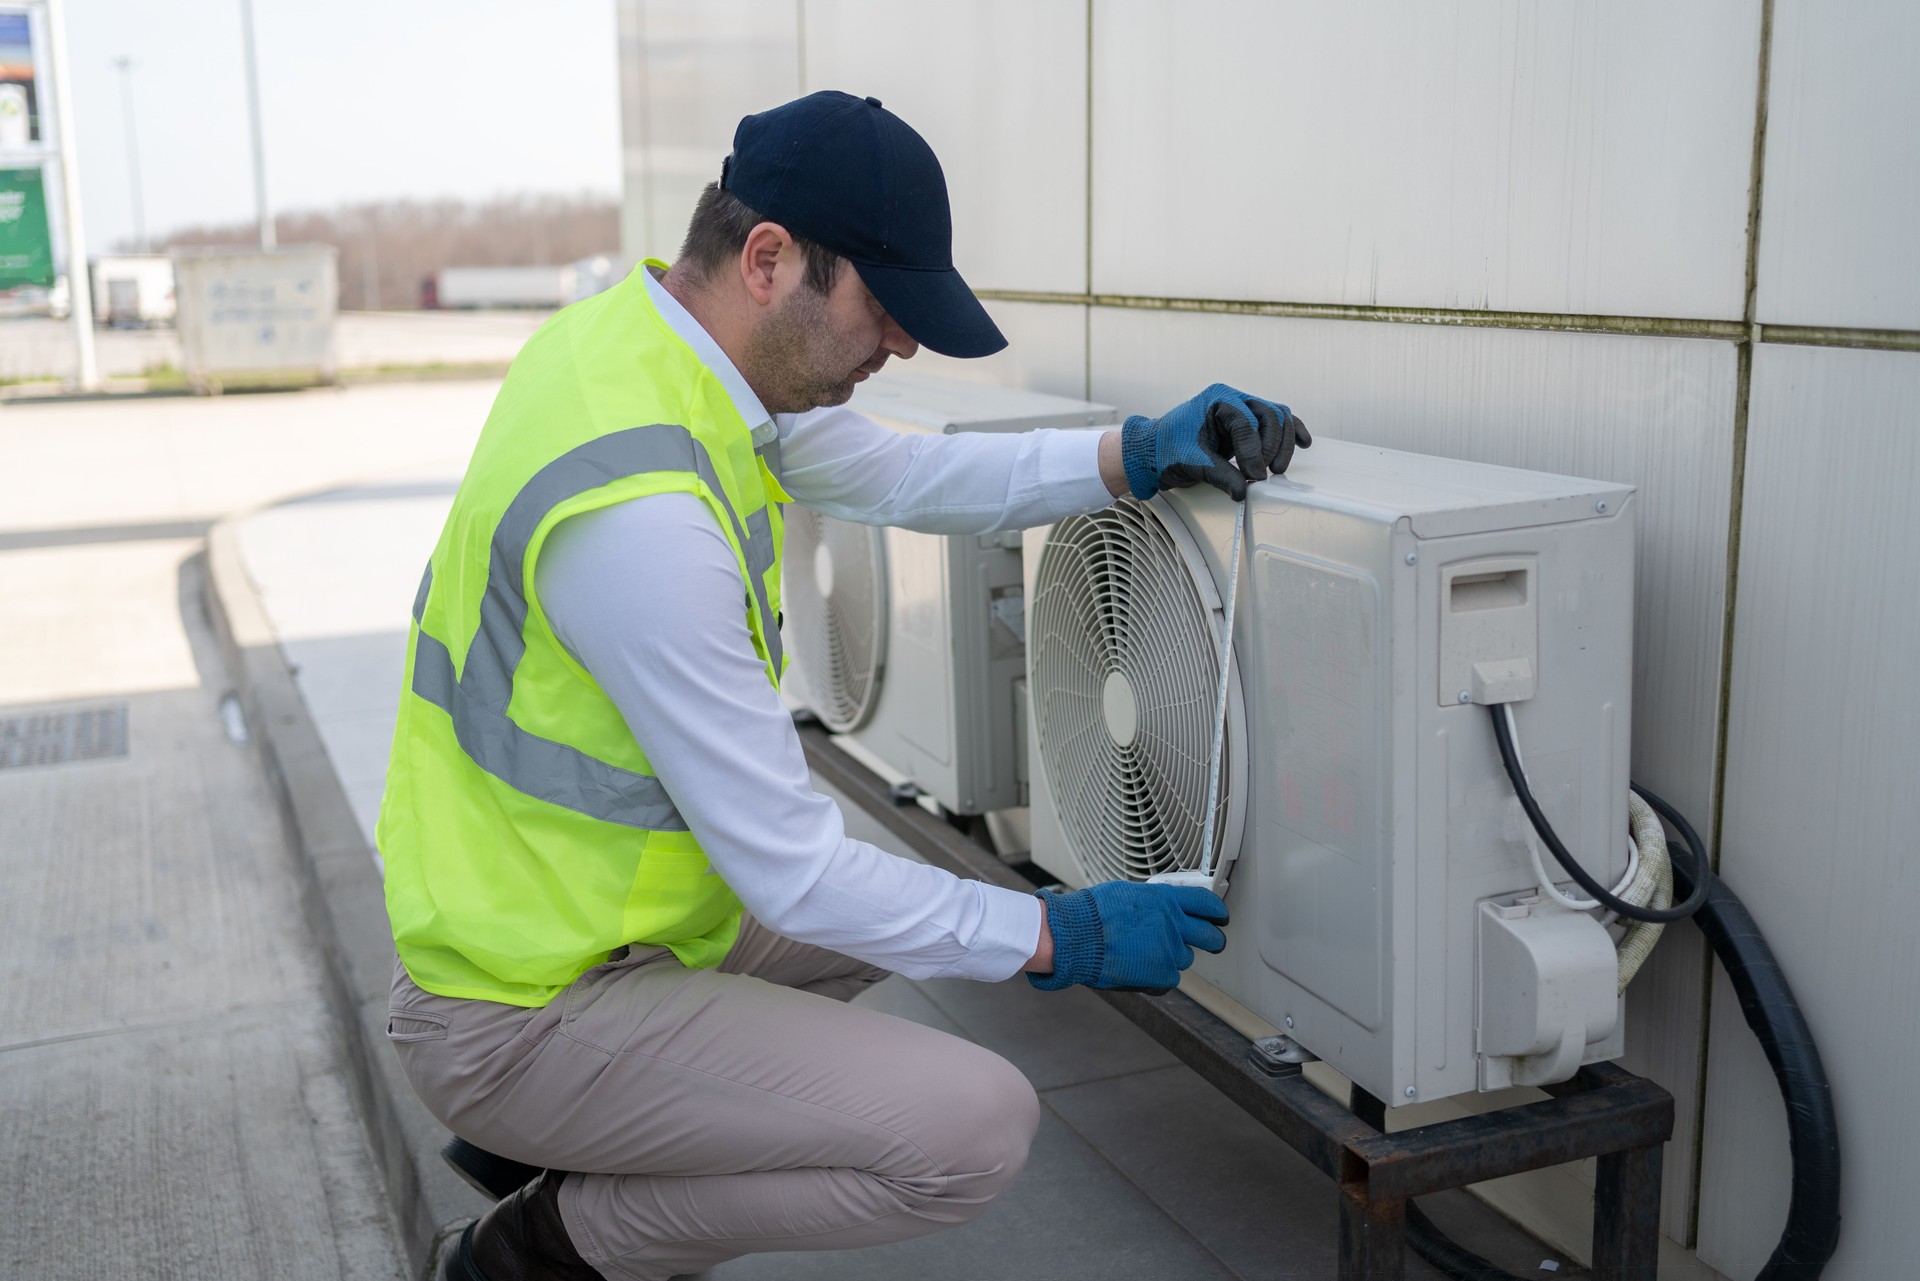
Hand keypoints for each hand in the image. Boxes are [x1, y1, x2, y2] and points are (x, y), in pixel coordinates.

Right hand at [1026, 881, 1228, 991]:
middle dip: (1214, 940)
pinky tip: (1138, 968)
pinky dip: (1158, 976)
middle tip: (1212, 942)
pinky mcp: (1161, 974)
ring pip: (1184, 958)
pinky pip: (1170, 978)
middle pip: (1209, 936)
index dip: (1217, 912)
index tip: (1220, 917)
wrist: (1075, 936)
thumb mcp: (1127, 894)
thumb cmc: (1092, 913)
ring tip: (1145, 954)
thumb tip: (1160, 907)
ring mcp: (1169, 950)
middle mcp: (1173, 924)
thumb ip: (1152, 902)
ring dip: (1172, 957)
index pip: (1205, 903)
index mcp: (1165, 900)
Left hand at [1119, 383, 1310, 501]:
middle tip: (1265, 473)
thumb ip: (1221, 475)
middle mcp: (1233, 400)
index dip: (1253, 450)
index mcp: (1217, 399)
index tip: (1255, 476)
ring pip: (1277, 418)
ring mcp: (1243, 410)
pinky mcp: (1249, 426)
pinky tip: (1304, 443)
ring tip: (1277, 469)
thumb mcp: (1192, 463)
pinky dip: (1291, 433)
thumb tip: (1245, 490)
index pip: (1246, 422)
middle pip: (1269, 415)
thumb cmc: (1167, 449)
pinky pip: (1277, 423)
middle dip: (1271, 446)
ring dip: (1283, 443)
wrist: (1155, 450)